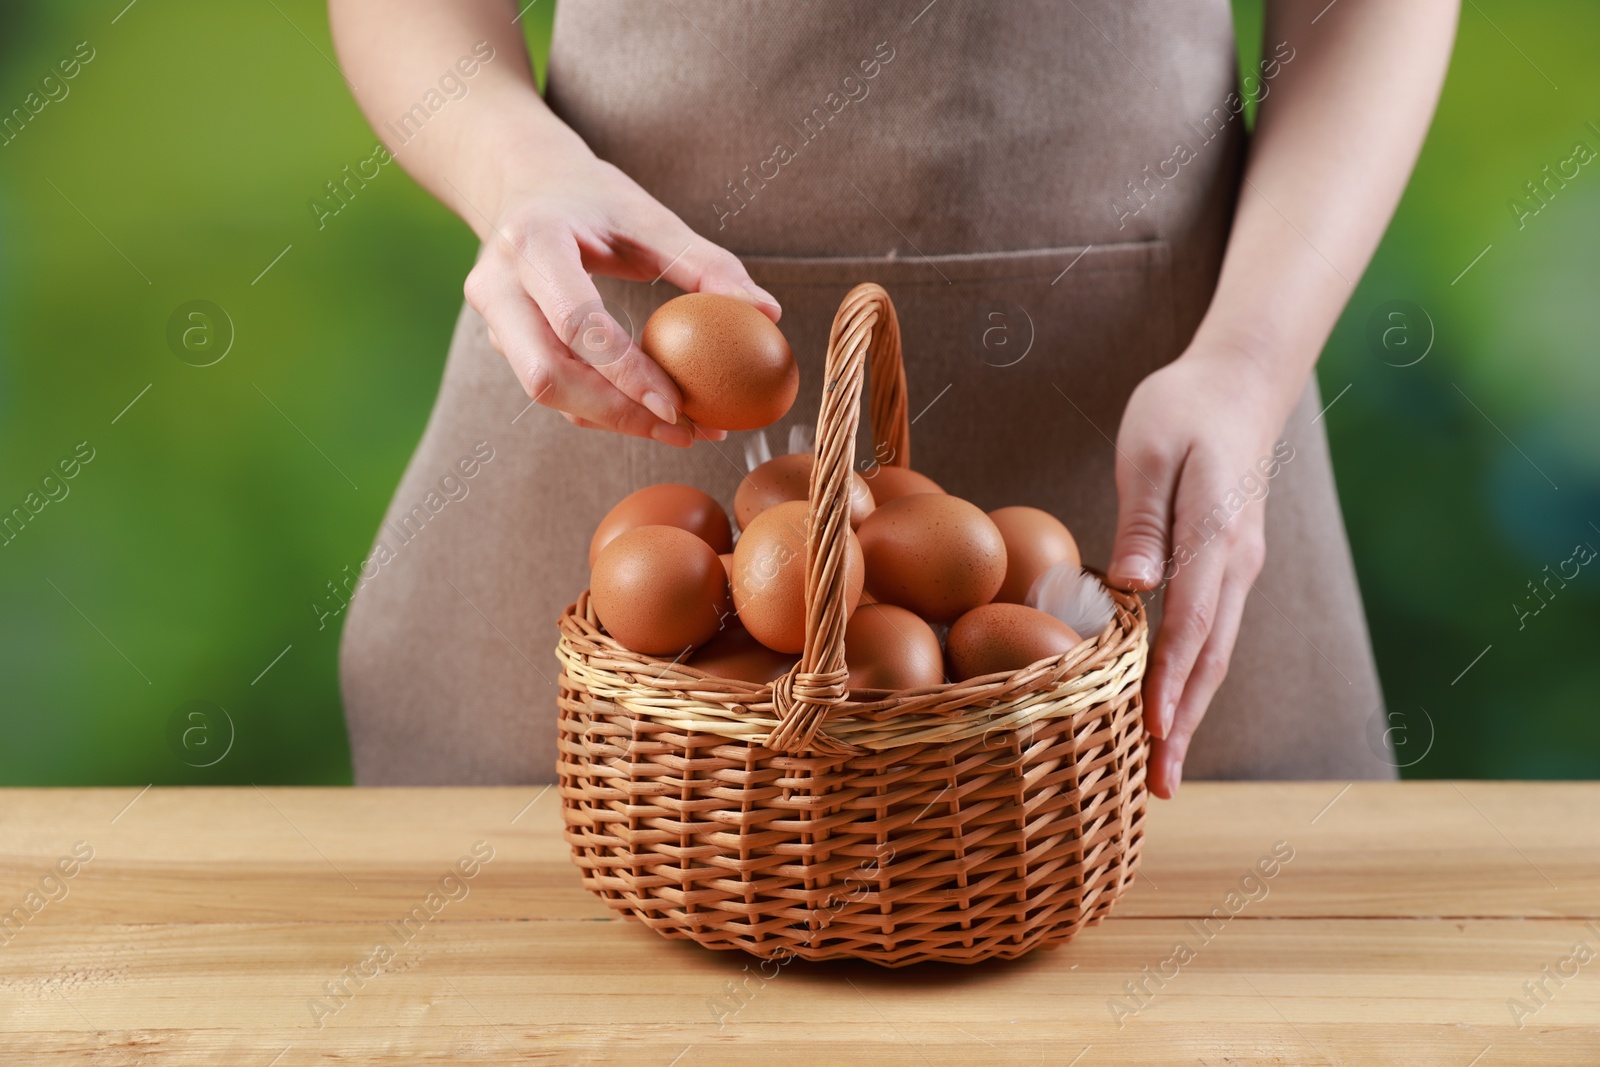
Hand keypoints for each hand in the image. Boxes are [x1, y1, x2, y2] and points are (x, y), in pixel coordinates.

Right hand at [463, 144, 780, 446]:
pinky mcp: (503, 342)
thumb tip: (769, 313)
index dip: (626, 372)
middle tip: (686, 432)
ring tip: (685, 430)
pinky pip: (553, 388)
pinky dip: (602, 409)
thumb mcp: (651, 218)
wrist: (524, 183)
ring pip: (546, 393)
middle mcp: (497, 285)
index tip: (678, 406)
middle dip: (617, 414)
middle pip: (546, 375)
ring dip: (614, 420)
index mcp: (532, 242)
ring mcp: (492, 319)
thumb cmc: (595, 199)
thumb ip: (707, 264)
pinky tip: (654, 415)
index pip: (577, 323)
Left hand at [1106, 347, 1288, 797]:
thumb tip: (1133, 588)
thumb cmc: (1180, 410)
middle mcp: (1235, 563)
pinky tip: (1172, 710)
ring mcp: (1238, 568)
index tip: (1153, 733)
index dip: (1170, 682)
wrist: (1238, 384)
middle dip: (1185, 724)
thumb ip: (1144, 523)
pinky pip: (1211, 635)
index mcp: (1214, 535)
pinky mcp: (1229, 568)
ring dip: (1191, 712)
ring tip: (1165, 769)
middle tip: (1161, 787)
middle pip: (1210, 657)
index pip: (1191, 623)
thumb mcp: (1150, 453)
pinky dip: (1193, 680)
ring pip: (1215, 653)